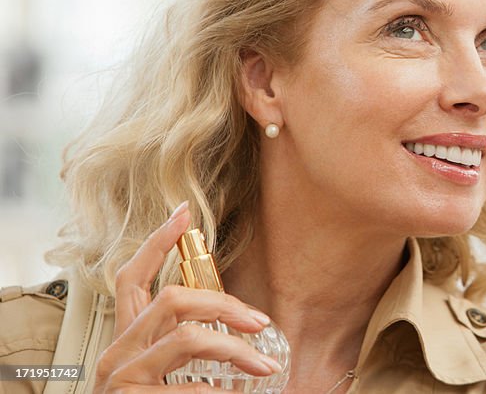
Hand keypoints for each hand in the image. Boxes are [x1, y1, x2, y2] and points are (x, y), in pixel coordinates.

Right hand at [94, 202, 281, 391]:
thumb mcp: (160, 369)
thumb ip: (184, 341)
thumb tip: (242, 321)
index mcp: (126, 338)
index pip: (132, 278)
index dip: (156, 243)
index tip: (184, 214)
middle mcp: (117, 353)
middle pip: (172, 299)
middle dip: (224, 302)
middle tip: (261, 320)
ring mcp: (120, 380)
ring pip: (188, 338)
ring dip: (236, 349)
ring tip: (264, 367)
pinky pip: (188, 389)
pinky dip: (218, 393)